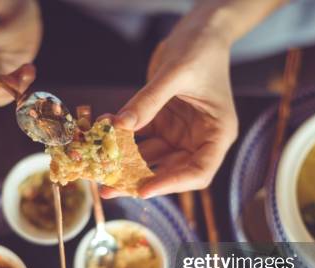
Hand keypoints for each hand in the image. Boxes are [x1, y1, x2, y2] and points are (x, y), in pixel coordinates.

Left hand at [106, 0, 286, 197]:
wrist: (199, 31)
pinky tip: (103, 131)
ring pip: (150, 159)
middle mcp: (199, 140)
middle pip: (170, 171)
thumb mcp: (176, 73)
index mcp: (217, 134)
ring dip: (124, 162)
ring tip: (97, 165)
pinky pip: (140, 138)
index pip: (199, 172)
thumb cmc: (201, 49)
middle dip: (139, 179)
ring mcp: (179, 134)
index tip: (144, 189)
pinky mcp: (162, 124)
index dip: (172, 184)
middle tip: (108, 187)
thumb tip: (121, 125)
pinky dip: (121, 138)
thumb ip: (149, 100)